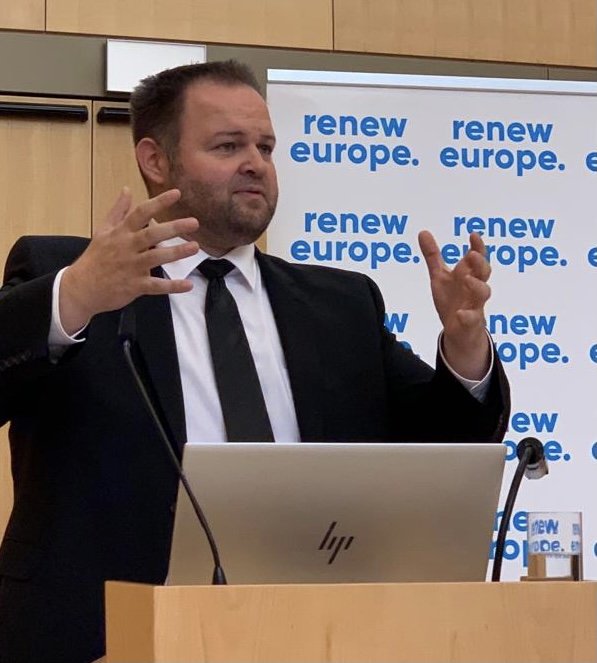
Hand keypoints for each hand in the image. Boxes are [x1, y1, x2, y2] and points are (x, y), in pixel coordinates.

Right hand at [60, 188, 198, 334]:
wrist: (81, 288)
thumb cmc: (95, 258)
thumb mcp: (103, 231)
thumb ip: (118, 211)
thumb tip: (127, 189)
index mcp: (121, 232)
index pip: (141, 213)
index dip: (159, 203)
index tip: (177, 193)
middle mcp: (127, 247)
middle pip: (152, 234)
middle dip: (173, 228)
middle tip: (194, 223)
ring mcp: (131, 267)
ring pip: (156, 258)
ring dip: (176, 253)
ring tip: (195, 247)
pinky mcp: (135, 286)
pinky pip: (156, 286)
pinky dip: (172, 286)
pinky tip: (188, 285)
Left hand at [418, 230, 490, 379]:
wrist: (458, 330)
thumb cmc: (452, 299)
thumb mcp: (439, 276)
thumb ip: (433, 256)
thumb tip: (423, 232)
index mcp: (468, 275)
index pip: (477, 258)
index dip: (477, 247)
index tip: (473, 235)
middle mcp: (474, 288)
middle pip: (484, 273)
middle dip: (480, 263)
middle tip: (472, 255)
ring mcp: (475, 305)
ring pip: (483, 294)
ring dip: (477, 286)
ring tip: (467, 279)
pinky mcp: (470, 323)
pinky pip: (472, 319)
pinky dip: (467, 316)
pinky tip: (459, 313)